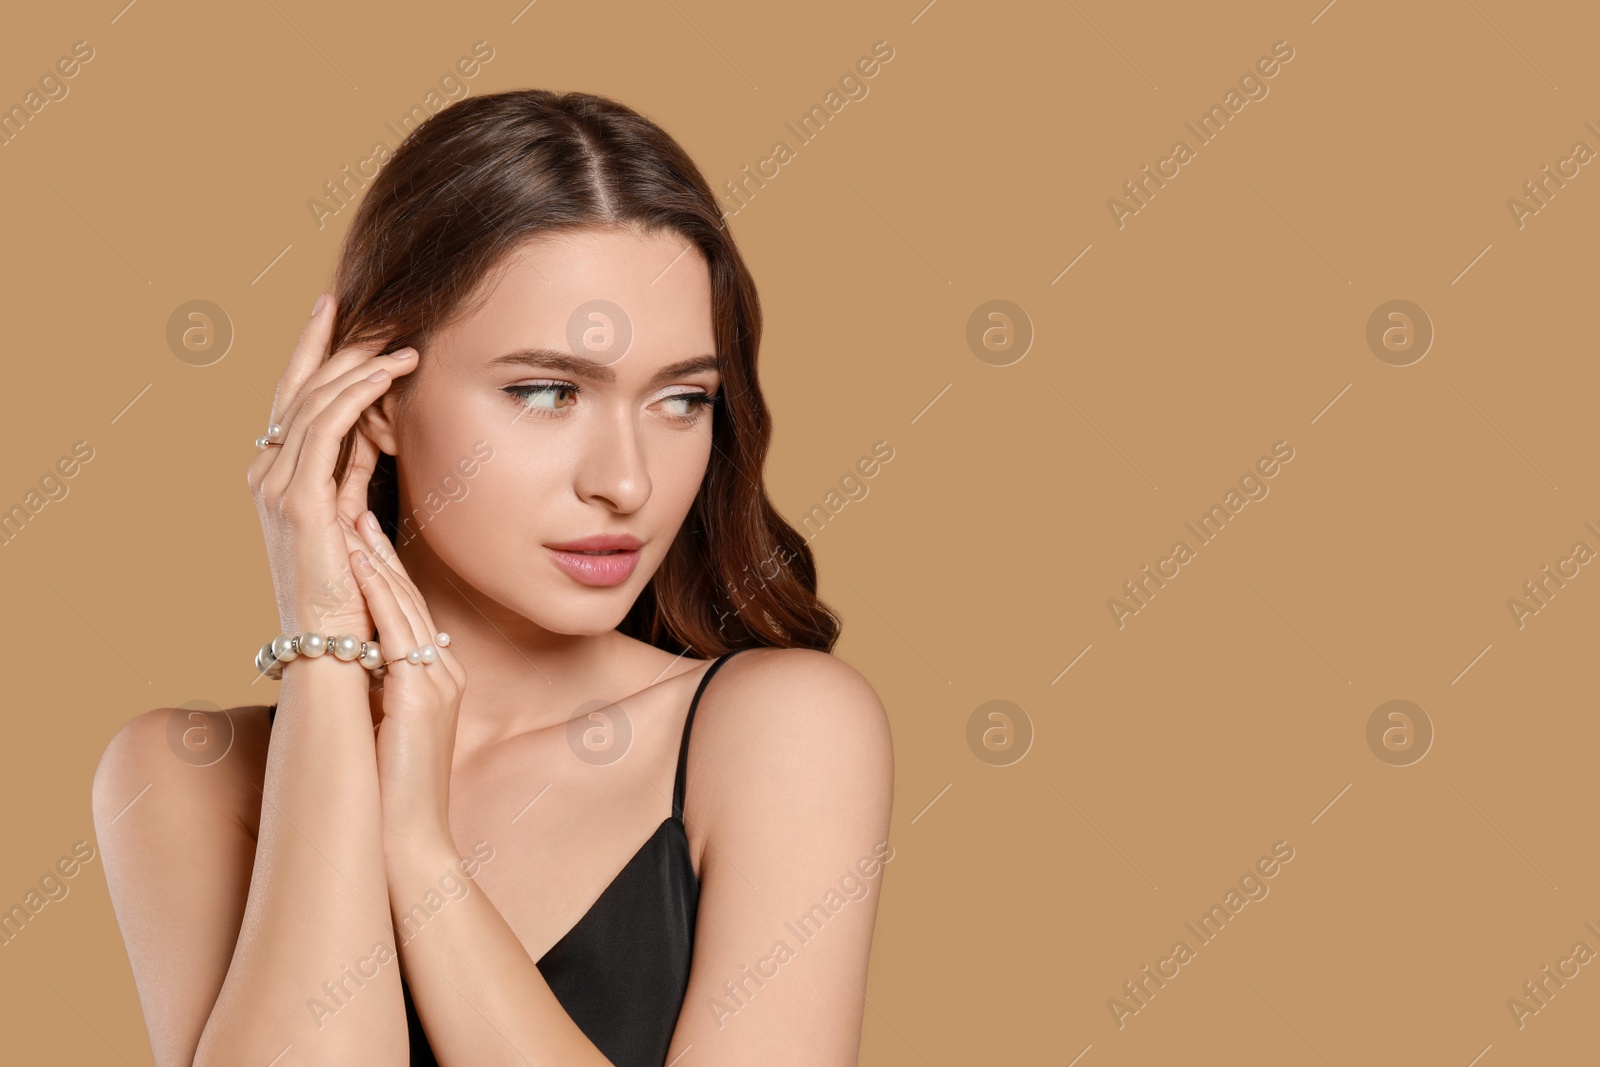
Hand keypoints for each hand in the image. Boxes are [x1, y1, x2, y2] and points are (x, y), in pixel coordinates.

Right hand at [246, 293, 419, 637]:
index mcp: (276, 477)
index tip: (340, 313)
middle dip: (332, 342)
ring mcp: (276, 486)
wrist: (331, 649)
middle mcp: (266, 474)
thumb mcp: (350, 519)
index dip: (314, 353)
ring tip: (401, 340)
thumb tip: (374, 434)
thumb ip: (352, 475)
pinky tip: (388, 373)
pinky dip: (357, 393)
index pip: (294, 400)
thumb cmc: (349, 594)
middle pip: (298, 388)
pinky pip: (326, 426)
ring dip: (359, 363)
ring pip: (315, 400)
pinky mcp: (298, 500)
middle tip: (373, 308)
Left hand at [350, 509, 466, 860]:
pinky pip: (397, 630)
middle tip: (351, 499)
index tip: (356, 529)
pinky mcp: (422, 694)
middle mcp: (443, 672)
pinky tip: (354, 560)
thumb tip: (353, 667)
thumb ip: (378, 693)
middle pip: (407, 596)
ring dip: (373, 556)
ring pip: (403, 604)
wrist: (408, 845)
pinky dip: (375, 590)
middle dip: (377, 547)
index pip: (406, 611)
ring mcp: (437, 681)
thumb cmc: (391, 798)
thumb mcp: (386, 731)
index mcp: (436, 680)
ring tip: (347, 512)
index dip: (381, 567)